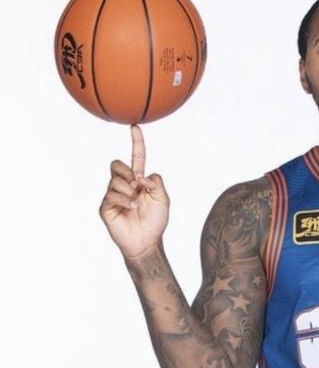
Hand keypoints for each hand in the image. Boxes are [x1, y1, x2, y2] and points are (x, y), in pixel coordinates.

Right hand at [99, 124, 169, 264]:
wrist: (147, 241)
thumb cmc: (156, 220)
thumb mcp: (163, 198)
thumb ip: (156, 182)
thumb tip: (140, 175)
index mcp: (139, 180)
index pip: (136, 157)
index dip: (136, 142)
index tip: (135, 126)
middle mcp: (124, 185)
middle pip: (116, 164)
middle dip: (126, 171)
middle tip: (136, 184)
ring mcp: (113, 195)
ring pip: (115, 180)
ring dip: (129, 190)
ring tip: (136, 203)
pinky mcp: (105, 207)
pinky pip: (111, 195)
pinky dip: (124, 200)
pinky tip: (131, 208)